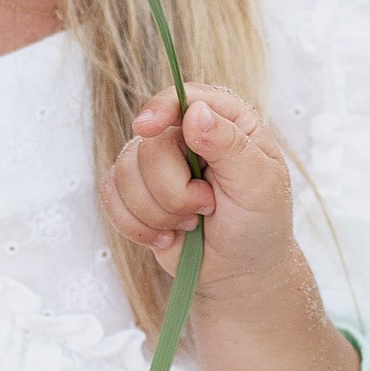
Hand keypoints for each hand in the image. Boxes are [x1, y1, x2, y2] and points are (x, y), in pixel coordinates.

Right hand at [101, 87, 300, 306]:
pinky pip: (110, 197)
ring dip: (156, 212)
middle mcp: (187, 136)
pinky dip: (135, 225)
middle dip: (173, 190)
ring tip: (190, 224)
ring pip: (125, 173)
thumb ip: (230, 145)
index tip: (147, 128)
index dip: (161, 108)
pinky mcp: (135, 192)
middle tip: (207, 207)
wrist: (240, 273)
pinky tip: (166, 236)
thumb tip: (195, 112)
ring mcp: (158, 164)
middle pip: (149, 146)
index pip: (183, 97)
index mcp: (224, 121)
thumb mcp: (258, 184)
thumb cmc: (259, 224)